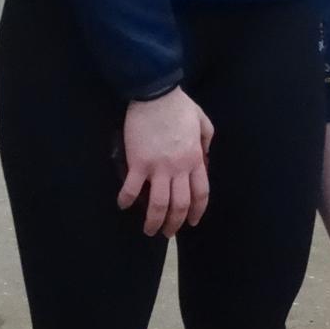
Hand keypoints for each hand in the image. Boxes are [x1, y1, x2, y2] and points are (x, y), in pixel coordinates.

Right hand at [118, 88, 213, 237]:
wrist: (155, 95)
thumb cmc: (179, 106)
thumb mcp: (203, 121)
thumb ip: (206, 142)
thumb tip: (205, 160)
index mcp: (195, 158)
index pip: (201, 193)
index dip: (197, 211)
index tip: (192, 222)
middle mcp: (179, 168)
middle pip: (180, 204)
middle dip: (175, 223)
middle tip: (168, 233)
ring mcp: (158, 167)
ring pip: (159, 204)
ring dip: (154, 221)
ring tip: (150, 230)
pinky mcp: (138, 163)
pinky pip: (132, 189)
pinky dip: (127, 200)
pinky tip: (123, 205)